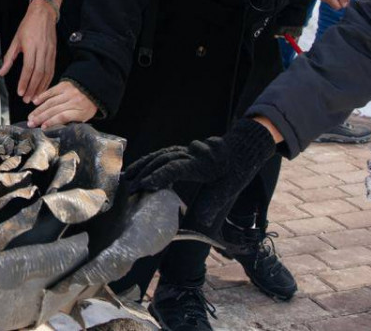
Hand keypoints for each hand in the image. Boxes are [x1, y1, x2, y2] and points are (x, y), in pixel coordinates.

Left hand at [0, 0, 59, 102]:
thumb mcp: (15, 40)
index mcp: (31, 46)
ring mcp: (50, 52)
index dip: (25, 81)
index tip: (21, 92)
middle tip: (27, 100)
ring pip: (47, 73)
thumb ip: (9, 57)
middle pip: (39, 73)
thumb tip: (2, 72)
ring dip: (41, 87)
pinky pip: (52, 69)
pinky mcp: (54, 53)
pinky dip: (48, 80)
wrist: (44, 13)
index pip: (28, 68)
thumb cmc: (28, 25)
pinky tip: (44, 88)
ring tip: (35, 98)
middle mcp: (42, 50)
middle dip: (33, 88)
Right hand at [28, 81, 97, 128]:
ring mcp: (68, 92)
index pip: (63, 117)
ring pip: (50, 102)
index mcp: (80, 111)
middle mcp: (74, 101)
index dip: (52, 122)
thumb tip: (55, 125)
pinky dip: (42, 96)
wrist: (96, 88)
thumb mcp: (84, 117)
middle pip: (54, 110)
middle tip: (30, 123)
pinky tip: (35, 102)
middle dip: (40, 117)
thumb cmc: (89, 106)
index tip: (42, 127)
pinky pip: (51, 91)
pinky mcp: (64, 85)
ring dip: (39, 110)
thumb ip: (72, 121)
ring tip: (31, 116)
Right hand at [123, 118, 276, 237]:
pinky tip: (139, 167)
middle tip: (130, 188)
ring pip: (160, 155)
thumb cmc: (235, 170)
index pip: (175, 167)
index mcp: (201, 163)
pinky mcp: (183, 150)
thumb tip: (201, 222)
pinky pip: (163, 153)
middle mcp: (191, 154)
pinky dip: (149, 160)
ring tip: (128, 177)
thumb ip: (213, 204)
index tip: (144, 185)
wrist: (242, 148)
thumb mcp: (228, 189)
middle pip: (163, 160)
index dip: (159, 176)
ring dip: (143, 165)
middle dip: (145, 173)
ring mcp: (186, 150)